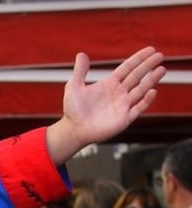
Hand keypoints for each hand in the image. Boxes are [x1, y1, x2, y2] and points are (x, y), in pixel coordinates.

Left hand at [46, 49, 166, 163]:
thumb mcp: (74, 87)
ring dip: (151, 80)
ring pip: (141, 90)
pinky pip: (138, 108)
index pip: (128, 68)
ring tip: (161, 70)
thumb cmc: (72, 110)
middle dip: (148, 66)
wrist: (73, 130)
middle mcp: (119, 93)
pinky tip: (152, 91)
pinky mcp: (124, 118)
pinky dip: (146, 100)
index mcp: (109, 84)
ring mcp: (123, 105)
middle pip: (137, 76)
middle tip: (160, 55)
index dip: (139, 59)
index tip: (151, 49)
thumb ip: (80, 71)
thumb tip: (81, 54)